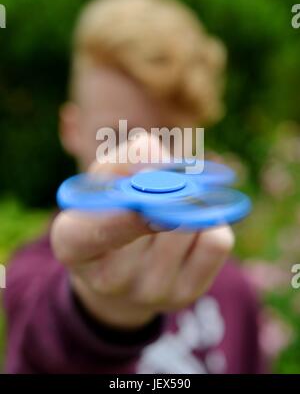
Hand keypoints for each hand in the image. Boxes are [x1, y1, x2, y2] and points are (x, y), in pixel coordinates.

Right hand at [51, 134, 233, 328]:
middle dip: (167, 191)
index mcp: (73, 244)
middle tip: (169, 180)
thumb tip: (153, 151)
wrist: (126, 270)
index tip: (141, 187)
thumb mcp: (105, 181)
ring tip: (173, 208)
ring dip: (188, 205)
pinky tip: (192, 225)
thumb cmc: (113, 212)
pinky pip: (216, 242)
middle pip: (153, 221)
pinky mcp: (187, 294)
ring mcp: (150, 292)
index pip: (89, 234)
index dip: (119, 213)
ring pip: (188, 227)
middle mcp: (108, 279)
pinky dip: (212, 222)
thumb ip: (124, 161)